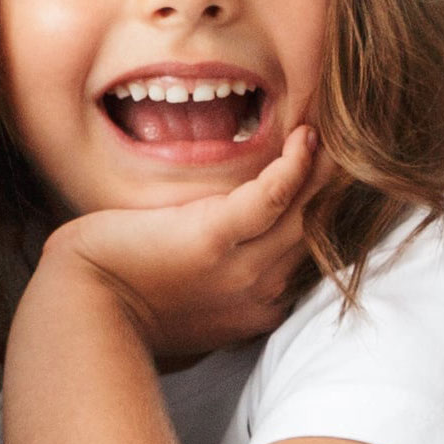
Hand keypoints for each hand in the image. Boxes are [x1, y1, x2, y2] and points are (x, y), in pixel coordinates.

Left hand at [45, 128, 320, 361]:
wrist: (84, 312)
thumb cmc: (124, 305)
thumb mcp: (189, 303)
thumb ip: (221, 284)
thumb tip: (230, 256)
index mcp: (258, 309)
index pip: (308, 254)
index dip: (328, 211)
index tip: (340, 176)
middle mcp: (261, 293)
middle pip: (318, 230)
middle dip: (341, 186)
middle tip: (360, 142)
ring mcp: (241, 270)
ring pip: (304, 212)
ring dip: (328, 169)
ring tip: (344, 131)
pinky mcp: (212, 239)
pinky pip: (270, 199)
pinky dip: (293, 168)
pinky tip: (305, 137)